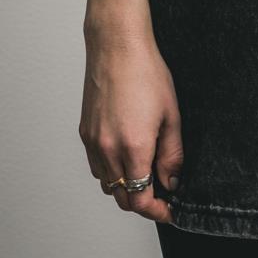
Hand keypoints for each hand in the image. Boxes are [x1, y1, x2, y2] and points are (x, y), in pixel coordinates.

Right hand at [79, 31, 183, 224]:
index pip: (140, 199)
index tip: (168, 210)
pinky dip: (111, 171)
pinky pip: (96, 166)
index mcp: (133, 147)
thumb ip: (172, 154)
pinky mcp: (84, 133)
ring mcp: (93, 142)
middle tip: (162, 195)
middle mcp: (108, 149)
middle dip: (142, 202)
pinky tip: (126, 156)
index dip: (156, 211)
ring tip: (146, 172)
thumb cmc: (146, 72)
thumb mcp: (171, 114)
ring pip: (107, 184)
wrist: (117, 46)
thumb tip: (172, 181)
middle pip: (122, 198)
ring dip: (126, 187)